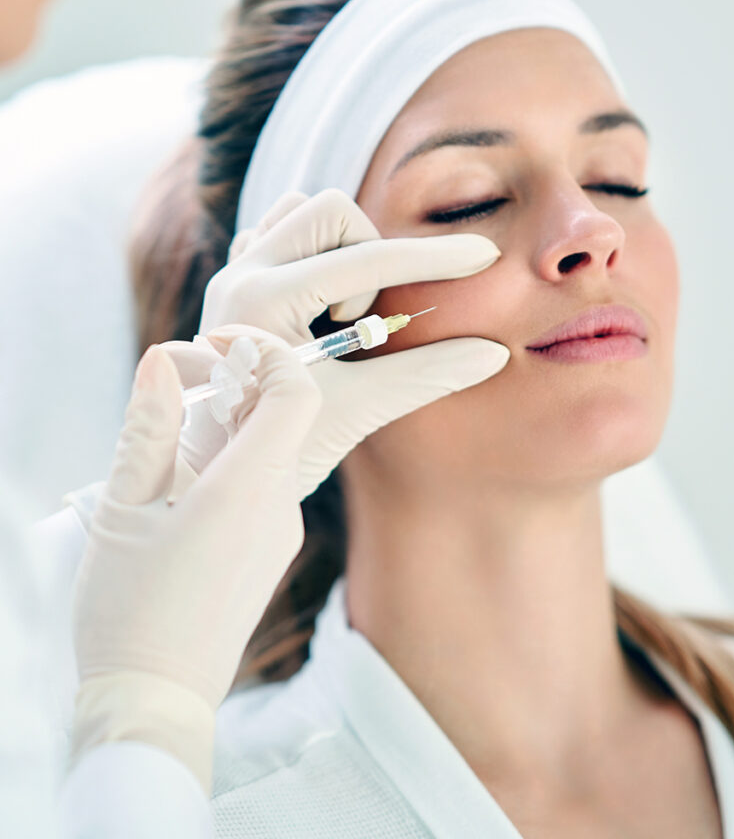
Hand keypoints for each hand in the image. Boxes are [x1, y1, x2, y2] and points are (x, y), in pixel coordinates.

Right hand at [70, 333, 320, 792]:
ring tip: (172, 427)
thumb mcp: (125, 510)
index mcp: (248, 488)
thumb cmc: (129, 609)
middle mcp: (281, 504)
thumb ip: (149, 428)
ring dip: (233, 422)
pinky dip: (234, 459)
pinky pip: (264, 483)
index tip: (216, 344)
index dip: (265, 352)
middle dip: (240, 382)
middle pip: (285, 414)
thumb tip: (164, 361)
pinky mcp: (272, 549)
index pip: (295, 391)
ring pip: (272, 448)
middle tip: (182, 378)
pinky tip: (184, 478)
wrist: (157, 702)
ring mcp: (282, 529)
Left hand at [190, 188, 509, 494]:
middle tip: (367, 317)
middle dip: (371, 253)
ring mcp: (233, 275)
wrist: (212, 477)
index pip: (368, 259)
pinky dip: (315, 256)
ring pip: (301, 213)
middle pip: (330, 210)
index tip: (484, 255)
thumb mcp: (357, 411)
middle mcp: (241, 274)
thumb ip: (425, 375)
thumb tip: (493, 354)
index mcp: (265, 300)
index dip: (435, 258)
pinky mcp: (235, 284)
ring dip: (341, 250)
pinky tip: (322, 307)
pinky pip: (279, 233)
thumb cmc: (279, 449)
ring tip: (343, 315)